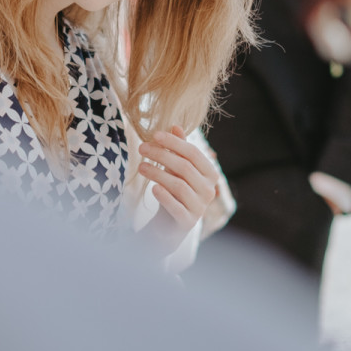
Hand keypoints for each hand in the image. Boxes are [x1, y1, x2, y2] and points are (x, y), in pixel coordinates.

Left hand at [137, 127, 218, 243]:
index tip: (155, 134)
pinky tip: (152, 188)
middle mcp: (209, 190)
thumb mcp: (177, 168)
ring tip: (140, 167)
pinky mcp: (188, 222)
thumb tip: (175, 126)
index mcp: (210, 173)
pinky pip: (176, 206)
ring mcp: (200, 207)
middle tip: (141, 148)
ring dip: (157, 173)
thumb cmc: (174, 190)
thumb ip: (179, 149)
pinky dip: (164, 196)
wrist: (170, 223)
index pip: (193, 153)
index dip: (174, 142)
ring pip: (178, 185)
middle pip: (184, 167)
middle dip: (161, 155)